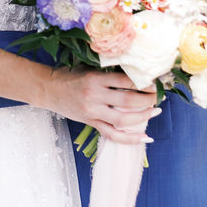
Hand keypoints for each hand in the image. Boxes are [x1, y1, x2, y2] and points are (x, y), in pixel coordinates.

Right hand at [41, 68, 158, 143]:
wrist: (48, 89)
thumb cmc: (69, 75)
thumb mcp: (88, 68)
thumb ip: (107, 72)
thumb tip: (134, 73)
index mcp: (95, 78)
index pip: (125, 81)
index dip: (143, 82)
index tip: (154, 82)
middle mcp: (95, 96)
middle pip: (128, 101)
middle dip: (148, 99)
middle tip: (158, 96)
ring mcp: (92, 112)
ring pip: (123, 120)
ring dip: (143, 117)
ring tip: (155, 111)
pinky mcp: (90, 122)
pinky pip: (112, 134)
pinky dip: (130, 138)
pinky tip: (145, 137)